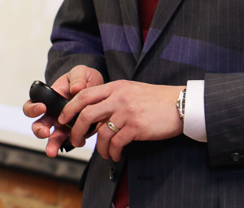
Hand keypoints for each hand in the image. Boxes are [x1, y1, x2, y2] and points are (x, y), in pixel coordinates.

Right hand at [23, 65, 104, 156]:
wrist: (98, 88)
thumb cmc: (84, 78)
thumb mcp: (81, 72)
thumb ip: (77, 77)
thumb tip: (75, 88)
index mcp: (49, 98)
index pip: (32, 104)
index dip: (33, 108)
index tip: (42, 107)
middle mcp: (53, 113)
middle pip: (38, 125)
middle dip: (39, 130)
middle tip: (45, 132)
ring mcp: (63, 124)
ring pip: (52, 137)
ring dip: (51, 144)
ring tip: (52, 151)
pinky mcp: (75, 131)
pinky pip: (70, 140)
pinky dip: (72, 143)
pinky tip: (78, 143)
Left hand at [58, 80, 184, 161]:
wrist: (180, 104)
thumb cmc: (156, 99)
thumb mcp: (131, 90)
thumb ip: (113, 97)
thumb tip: (94, 114)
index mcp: (115, 87)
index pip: (84, 95)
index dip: (70, 108)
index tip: (64, 119)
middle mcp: (118, 97)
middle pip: (86, 114)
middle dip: (77, 130)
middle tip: (76, 140)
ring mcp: (127, 112)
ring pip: (101, 133)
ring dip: (99, 148)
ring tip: (104, 153)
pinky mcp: (136, 127)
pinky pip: (117, 143)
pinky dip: (113, 153)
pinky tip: (116, 155)